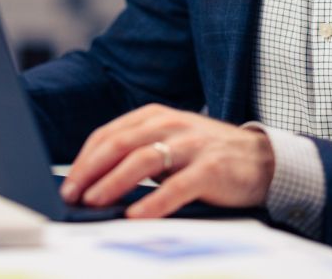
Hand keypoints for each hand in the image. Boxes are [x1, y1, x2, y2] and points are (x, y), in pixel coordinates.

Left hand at [58, 104, 274, 217]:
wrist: (263, 159)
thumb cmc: (206, 155)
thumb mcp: (170, 144)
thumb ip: (138, 153)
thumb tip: (95, 183)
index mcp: (155, 116)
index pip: (109, 135)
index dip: (85, 160)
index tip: (67, 184)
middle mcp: (171, 125)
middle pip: (120, 144)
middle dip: (91, 171)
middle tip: (72, 194)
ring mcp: (191, 145)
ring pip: (143, 160)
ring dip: (114, 182)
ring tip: (95, 202)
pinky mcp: (211, 168)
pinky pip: (177, 186)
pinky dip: (153, 202)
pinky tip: (136, 215)